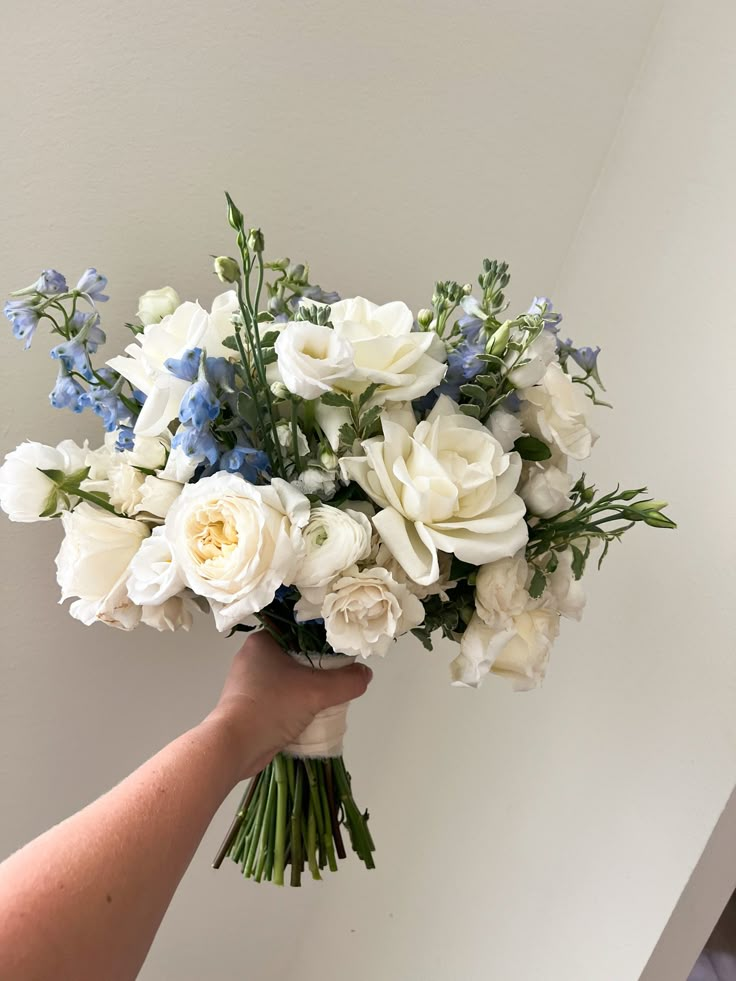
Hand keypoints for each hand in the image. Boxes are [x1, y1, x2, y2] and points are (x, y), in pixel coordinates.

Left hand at [205, 632, 372, 782]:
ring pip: (288, 678)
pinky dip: (295, 703)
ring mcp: (249, 683)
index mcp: (262, 641)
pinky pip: (280, 697)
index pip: (299, 630)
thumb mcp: (316, 691)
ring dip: (307, 687)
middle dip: (318, 666)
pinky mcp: (249, 705)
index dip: (323, 639)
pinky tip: (311, 712)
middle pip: (296, 655)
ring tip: (329, 694)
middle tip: (340, 674)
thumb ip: (346, 681)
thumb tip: (365, 675)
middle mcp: (252, 657)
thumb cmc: (270, 707)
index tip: (342, 650)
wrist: (234, 747)